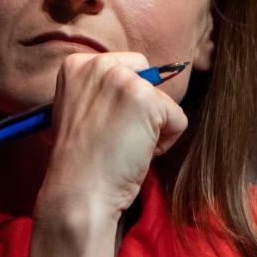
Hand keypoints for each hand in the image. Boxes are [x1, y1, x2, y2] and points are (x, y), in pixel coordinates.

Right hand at [35, 50, 188, 229]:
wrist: (79, 192)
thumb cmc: (81, 162)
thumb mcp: (79, 111)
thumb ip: (102, 92)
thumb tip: (143, 84)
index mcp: (77, 65)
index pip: (127, 67)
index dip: (124, 101)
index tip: (104, 125)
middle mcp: (99, 65)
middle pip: (148, 78)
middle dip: (142, 108)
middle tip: (116, 136)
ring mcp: (123, 80)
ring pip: (163, 101)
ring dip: (153, 128)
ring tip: (124, 148)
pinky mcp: (147, 100)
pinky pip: (178, 119)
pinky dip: (165, 142)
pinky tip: (137, 154)